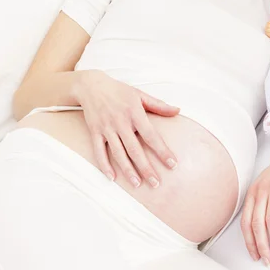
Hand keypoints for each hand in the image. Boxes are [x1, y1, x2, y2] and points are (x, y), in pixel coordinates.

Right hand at [75, 70, 179, 186]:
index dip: (162, 151)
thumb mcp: (140, 95)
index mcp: (135, 113)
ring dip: (128, 170)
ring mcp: (107, 128)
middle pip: (135, 149)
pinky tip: (112, 178)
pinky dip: (104, 165)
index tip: (172, 164)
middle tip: (156, 183)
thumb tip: (177, 111)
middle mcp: (121, 122)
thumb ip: (159, 105)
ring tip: (138, 184)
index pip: (151, 135)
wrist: (91, 86)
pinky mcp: (95, 132)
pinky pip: (99, 151)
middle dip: (146, 167)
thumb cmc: (119, 91)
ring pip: (118, 153)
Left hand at [240, 136, 269, 265]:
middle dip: (261, 245)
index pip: (245, 221)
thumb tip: (260, 226)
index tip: (255, 255)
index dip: (249, 241)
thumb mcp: (267, 183)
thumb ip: (261, 200)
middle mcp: (261, 189)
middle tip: (268, 260)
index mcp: (253, 190)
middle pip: (256, 224)